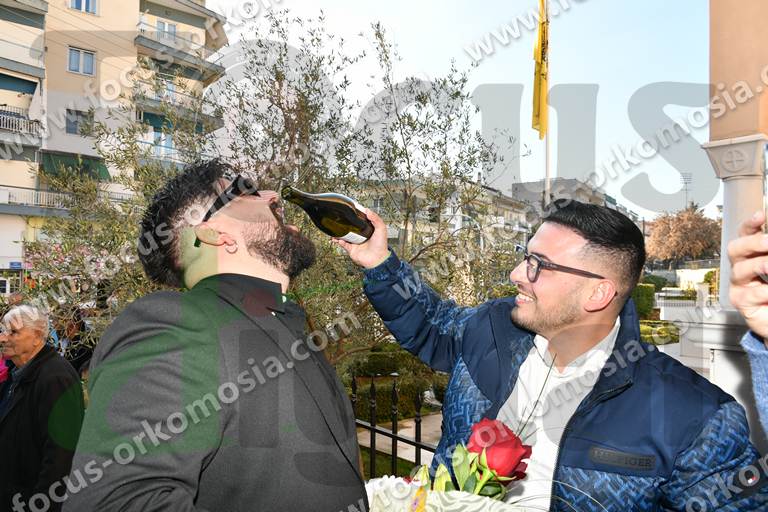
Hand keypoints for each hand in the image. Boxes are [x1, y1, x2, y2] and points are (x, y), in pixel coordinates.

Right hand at [331, 208, 390, 268]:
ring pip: (344, 236)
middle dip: (345, 224)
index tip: (350, 211)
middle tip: (340, 219)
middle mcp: (361, 236)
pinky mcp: (351, 249)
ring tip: (335, 228)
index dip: (355, 216)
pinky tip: (338, 238)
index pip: (360, 221)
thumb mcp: (381, 229)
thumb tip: (368, 211)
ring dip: (339, 232)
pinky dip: (339, 241)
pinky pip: (343, 244)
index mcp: (367, 230)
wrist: (377, 259)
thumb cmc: (381, 246)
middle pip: (350, 228)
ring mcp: (355, 242)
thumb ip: (375, 218)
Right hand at [729, 210, 767, 342]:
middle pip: (736, 249)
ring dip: (760, 265)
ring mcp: (738, 284)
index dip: (750, 224)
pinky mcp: (740, 302)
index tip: (760, 215)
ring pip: (740, 270)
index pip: (745, 234)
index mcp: (751, 254)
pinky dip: (766, 292)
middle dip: (753, 243)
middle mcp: (741, 267)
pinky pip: (750, 294)